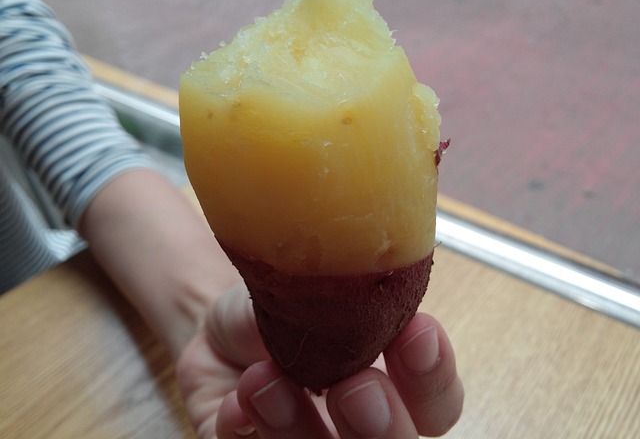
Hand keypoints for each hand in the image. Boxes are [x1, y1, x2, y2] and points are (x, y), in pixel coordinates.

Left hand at [176, 283, 462, 438]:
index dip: (433, 376)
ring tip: (265, 381)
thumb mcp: (288, 286)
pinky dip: (246, 432)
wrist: (210, 337)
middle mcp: (352, 425)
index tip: (419, 331)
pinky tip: (237, 404)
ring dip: (300, 428)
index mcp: (384, 382)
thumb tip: (320, 304)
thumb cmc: (270, 312)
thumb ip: (310, 297)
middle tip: (357, 387)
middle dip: (384, 424)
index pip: (434, 402)